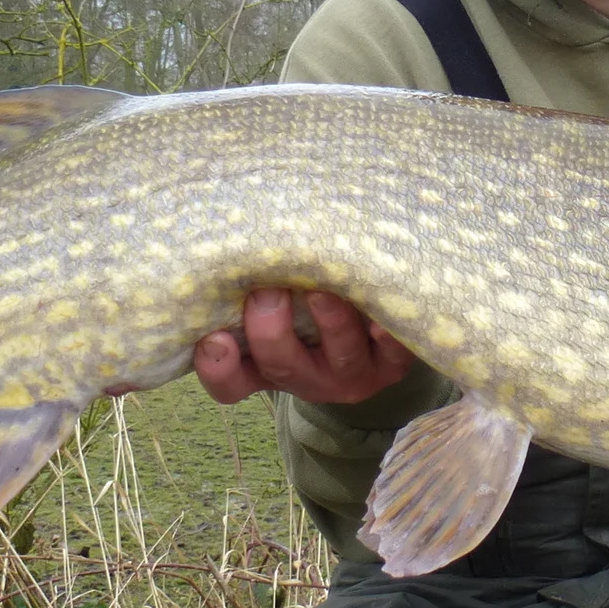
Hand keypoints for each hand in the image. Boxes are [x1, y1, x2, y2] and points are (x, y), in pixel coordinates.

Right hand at [193, 288, 412, 404]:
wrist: (375, 321)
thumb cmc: (307, 297)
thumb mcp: (274, 295)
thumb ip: (250, 276)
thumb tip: (233, 225)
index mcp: (266, 366)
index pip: (230, 383)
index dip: (218, 367)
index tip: (214, 337)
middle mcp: (307, 377)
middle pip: (281, 366)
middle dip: (270, 330)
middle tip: (267, 291)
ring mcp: (352, 373)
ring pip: (339, 358)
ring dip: (329, 323)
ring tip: (322, 290)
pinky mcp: (394, 363)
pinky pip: (394, 353)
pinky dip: (387, 335)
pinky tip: (381, 318)